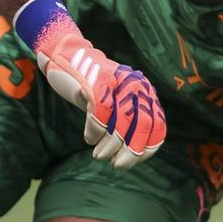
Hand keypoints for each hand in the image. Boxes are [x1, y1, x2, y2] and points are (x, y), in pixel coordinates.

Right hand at [39, 38, 166, 167]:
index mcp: (143, 90)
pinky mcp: (95, 83)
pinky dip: (94, 132)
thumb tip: (134, 156)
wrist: (65, 56)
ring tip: (99, 155)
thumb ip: (128, 121)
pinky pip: (98, 116)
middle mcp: (134, 84)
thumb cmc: (91, 86)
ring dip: (109, 146)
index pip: (157, 124)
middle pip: (142, 125)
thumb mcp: (115, 101)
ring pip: (120, 124)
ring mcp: (116, 82)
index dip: (148, 147)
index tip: (135, 160)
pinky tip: (89, 138)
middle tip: (118, 165)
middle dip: (131, 152)